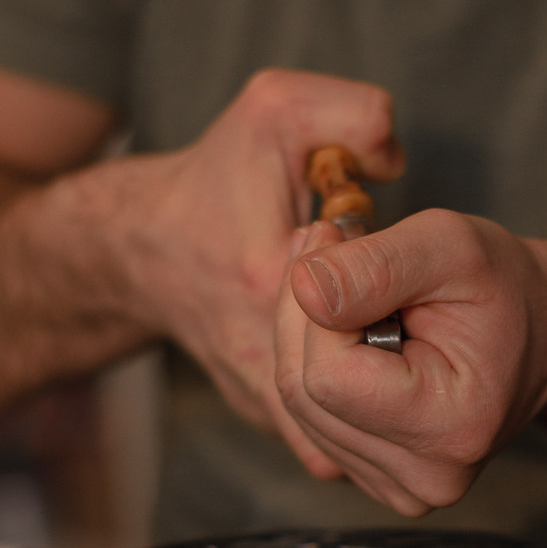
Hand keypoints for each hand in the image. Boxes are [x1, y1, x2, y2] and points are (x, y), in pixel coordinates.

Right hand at [68, 69, 404, 475]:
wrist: (144, 249)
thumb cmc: (215, 179)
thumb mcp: (276, 112)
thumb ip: (350, 111)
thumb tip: (396, 159)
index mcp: (261, 277)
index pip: (358, 314)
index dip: (395, 285)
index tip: (391, 262)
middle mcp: (256, 356)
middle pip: (359, 393)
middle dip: (397, 356)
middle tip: (403, 310)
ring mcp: (256, 395)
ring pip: (344, 432)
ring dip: (380, 397)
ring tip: (392, 342)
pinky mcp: (260, 411)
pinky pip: (327, 436)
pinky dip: (356, 410)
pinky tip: (369, 367)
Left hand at [276, 209, 546, 513]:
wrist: (540, 332)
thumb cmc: (503, 288)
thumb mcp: (450, 246)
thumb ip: (374, 267)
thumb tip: (302, 288)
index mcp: (452, 429)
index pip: (327, 376)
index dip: (314, 304)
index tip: (337, 243)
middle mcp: (426, 478)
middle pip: (303, 395)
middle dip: (304, 318)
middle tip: (337, 254)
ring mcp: (401, 489)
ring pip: (298, 407)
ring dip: (308, 340)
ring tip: (359, 295)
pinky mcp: (378, 481)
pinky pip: (312, 420)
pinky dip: (319, 368)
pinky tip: (357, 336)